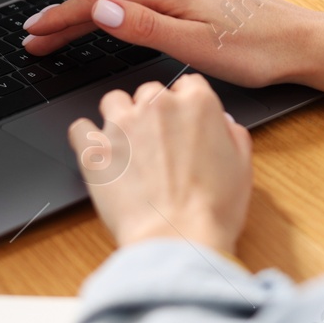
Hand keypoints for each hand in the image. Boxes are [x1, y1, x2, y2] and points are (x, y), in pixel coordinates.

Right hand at [23, 0, 323, 88]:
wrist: (301, 42)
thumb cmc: (256, 51)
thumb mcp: (197, 46)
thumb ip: (145, 27)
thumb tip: (101, 8)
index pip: (100, 0)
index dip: (63, 18)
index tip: (34, 32)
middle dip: (68, 18)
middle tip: (35, 39)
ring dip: (90, 12)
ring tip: (60, 31)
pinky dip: (117, 6)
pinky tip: (109, 16)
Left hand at [69, 74, 251, 255]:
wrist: (177, 238)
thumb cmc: (212, 210)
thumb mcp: (243, 167)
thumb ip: (233, 134)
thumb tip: (223, 123)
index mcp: (197, 104)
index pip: (188, 84)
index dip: (187, 104)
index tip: (184, 122)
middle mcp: (158, 105)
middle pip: (150, 92)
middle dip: (154, 112)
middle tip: (158, 144)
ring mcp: (122, 125)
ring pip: (114, 101)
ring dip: (120, 117)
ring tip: (127, 146)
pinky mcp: (95, 149)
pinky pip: (80, 128)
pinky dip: (87, 139)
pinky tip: (98, 154)